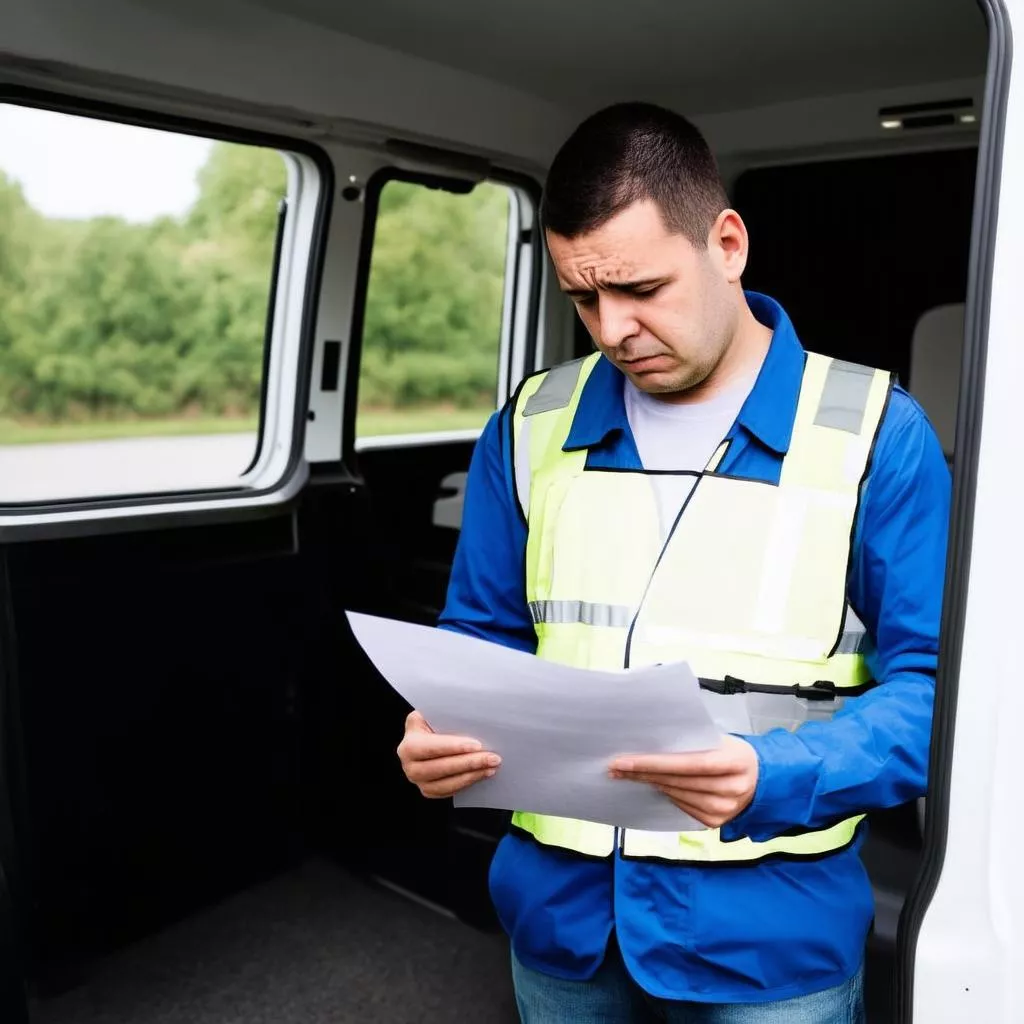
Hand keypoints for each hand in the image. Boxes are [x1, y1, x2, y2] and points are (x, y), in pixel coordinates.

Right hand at [397, 710, 500, 798]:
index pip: (432, 747)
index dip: (455, 747)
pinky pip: (449, 791)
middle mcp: (410, 766)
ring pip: (447, 784)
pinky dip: (467, 783)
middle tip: (493, 757)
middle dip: (470, 763)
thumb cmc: (433, 723)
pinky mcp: (429, 790)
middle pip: (441, 768)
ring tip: (491, 766)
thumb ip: (443, 714)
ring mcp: (418, 781)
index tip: (477, 745)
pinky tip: (482, 774)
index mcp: (409, 745)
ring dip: (472, 775)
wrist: (426, 739)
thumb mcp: (432, 715)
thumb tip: (470, 712)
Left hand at [609, 736, 758, 827]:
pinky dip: (665, 795)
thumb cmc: (734, 753)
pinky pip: (682, 807)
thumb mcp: (722, 740)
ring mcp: (724, 810)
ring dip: (649, 784)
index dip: (655, 763)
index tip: (625, 761)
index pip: (689, 763)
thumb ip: (694, 741)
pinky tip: (651, 785)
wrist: (761, 779)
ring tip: (626, 775)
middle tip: (615, 767)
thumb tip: (653, 740)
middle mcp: (732, 789)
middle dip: (642, 773)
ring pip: (676, 795)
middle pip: (678, 781)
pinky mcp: (715, 822)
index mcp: (735, 762)